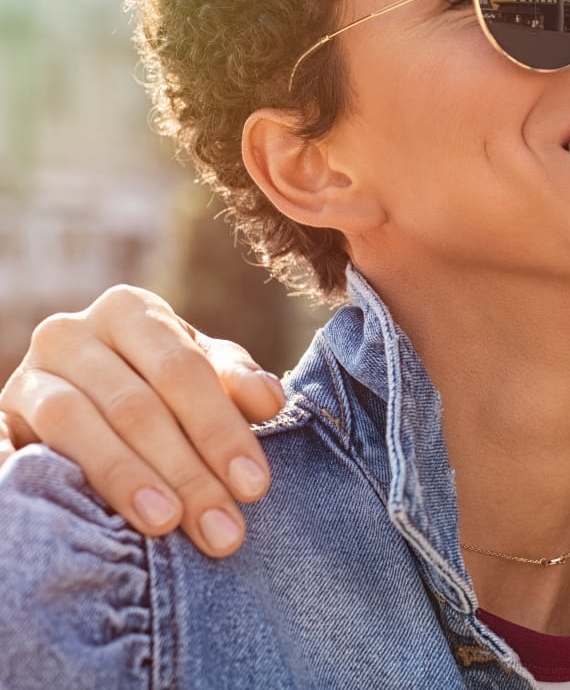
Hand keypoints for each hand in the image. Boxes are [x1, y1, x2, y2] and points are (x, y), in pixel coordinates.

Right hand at [0, 285, 285, 555]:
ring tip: (165, 524)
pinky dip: (19, 471)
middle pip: (136, 405)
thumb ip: (235, 380)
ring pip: (75, 423)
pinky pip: (2, 444)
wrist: (81, 389)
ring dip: (124, 478)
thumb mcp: (201, 372)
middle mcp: (71, 333)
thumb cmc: (160, 384)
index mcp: (131, 312)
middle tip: (222, 530)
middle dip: (186, 472)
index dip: (221, 430)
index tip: (254, 486)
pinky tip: (52, 510)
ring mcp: (26, 376)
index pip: (183, 372)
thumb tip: (269, 401)